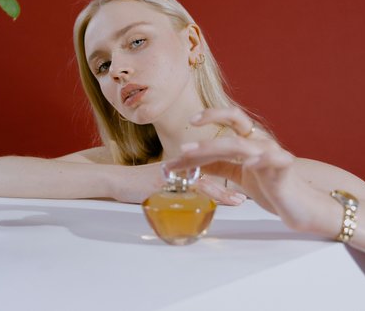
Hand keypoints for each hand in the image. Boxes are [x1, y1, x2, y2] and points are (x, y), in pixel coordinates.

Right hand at [110, 159, 247, 205]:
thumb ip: (175, 187)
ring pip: (209, 175)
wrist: (113, 180)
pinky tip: (221, 201)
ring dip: (226, 189)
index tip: (242, 182)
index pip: (210, 163)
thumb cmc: (133, 184)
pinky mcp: (169, 179)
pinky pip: (196, 185)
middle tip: (250, 190)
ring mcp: (176, 170)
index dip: (228, 170)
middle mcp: (181, 163)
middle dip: (234, 176)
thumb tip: (186, 199)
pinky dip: (212, 193)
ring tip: (241, 200)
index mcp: (181, 163)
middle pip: (215, 166)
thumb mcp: (159, 185)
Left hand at [165, 107, 326, 230]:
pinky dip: (261, 159)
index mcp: (251, 139)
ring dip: (215, 147)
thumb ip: (220, 165)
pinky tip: (248, 164)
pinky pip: (274, 159)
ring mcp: (273, 153)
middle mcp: (261, 141)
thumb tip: (192, 161)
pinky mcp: (285, 169)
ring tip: (195, 155)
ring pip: (242, 143)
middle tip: (183, 147)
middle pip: (235, 122)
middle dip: (208, 127)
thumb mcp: (240, 175)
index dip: (212, 114)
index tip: (190, 121)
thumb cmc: (272, 187)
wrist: (302, 207)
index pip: (231, 118)